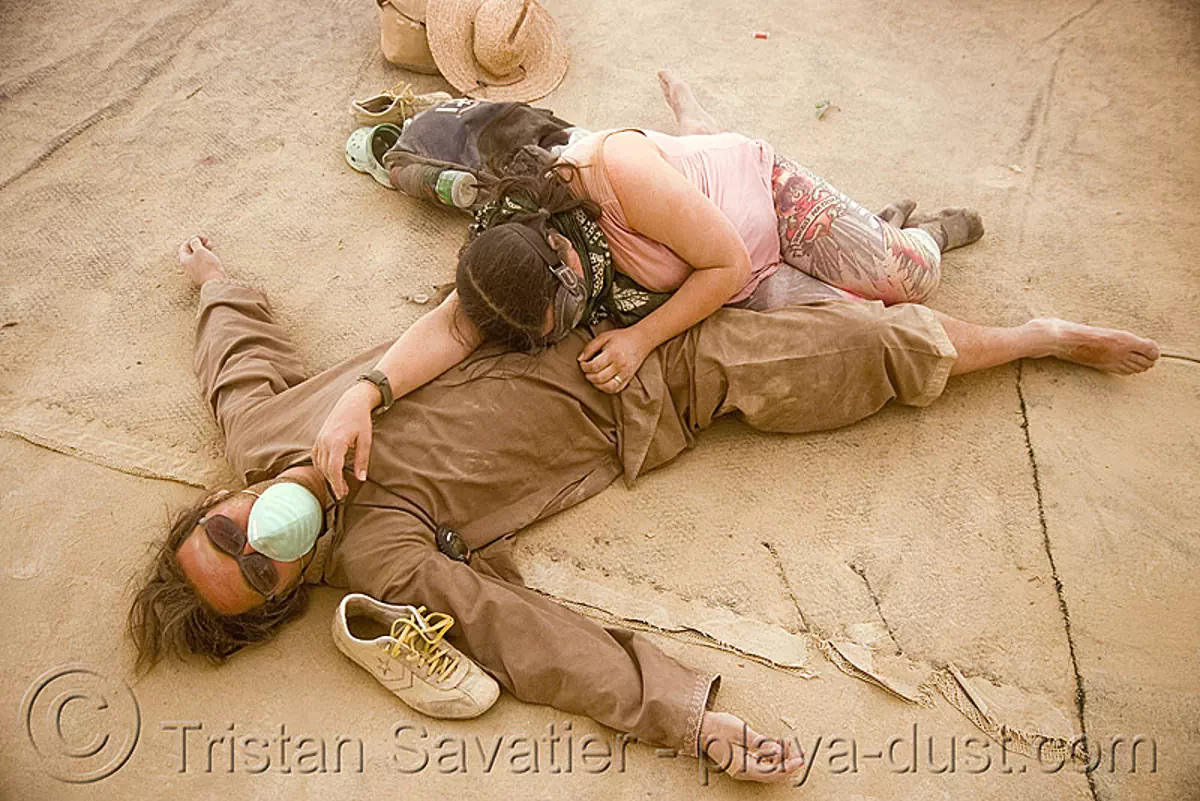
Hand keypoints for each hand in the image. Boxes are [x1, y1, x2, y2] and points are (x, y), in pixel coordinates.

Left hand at [178, 235, 225, 285]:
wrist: (216, 282)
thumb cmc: (207, 266)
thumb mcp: (200, 251)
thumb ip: (195, 243)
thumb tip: (194, 240)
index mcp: (184, 260)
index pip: (185, 246)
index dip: (193, 239)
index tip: (202, 238)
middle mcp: (188, 266)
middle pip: (191, 251)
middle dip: (200, 244)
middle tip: (208, 242)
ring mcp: (196, 271)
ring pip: (198, 257)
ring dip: (205, 250)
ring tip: (212, 247)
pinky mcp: (204, 274)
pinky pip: (204, 262)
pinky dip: (208, 257)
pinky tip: (214, 256)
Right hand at [312, 382, 379, 498]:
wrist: (351, 403)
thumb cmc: (360, 420)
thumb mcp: (365, 440)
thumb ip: (362, 460)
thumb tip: (361, 479)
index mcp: (336, 442)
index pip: (334, 469)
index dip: (337, 484)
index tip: (342, 494)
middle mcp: (324, 442)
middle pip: (326, 469)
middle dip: (333, 483)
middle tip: (343, 494)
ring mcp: (319, 440)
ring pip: (319, 464)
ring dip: (328, 476)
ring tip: (339, 485)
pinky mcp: (318, 438)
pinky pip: (316, 457)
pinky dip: (321, 467)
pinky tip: (330, 473)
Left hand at [578, 327, 651, 393]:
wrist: (641, 340)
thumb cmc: (622, 338)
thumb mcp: (604, 337)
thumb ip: (590, 347)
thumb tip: (580, 359)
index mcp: (613, 353)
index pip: (594, 366)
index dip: (585, 367)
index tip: (583, 364)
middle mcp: (620, 364)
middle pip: (599, 377)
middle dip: (589, 376)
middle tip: (586, 371)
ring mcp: (625, 373)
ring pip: (607, 386)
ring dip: (596, 384)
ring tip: (593, 377)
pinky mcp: (628, 378)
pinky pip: (616, 389)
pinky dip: (606, 389)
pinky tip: (602, 383)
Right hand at [699, 711, 804, 783]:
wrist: (700, 726)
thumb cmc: (717, 727)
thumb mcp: (740, 732)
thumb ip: (760, 743)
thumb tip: (777, 750)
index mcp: (743, 767)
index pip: (771, 772)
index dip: (788, 767)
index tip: (800, 760)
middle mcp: (744, 770)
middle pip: (772, 773)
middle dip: (788, 763)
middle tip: (801, 753)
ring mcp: (743, 766)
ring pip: (768, 767)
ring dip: (780, 757)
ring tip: (789, 744)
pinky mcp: (743, 759)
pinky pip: (761, 761)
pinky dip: (771, 754)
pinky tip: (776, 742)